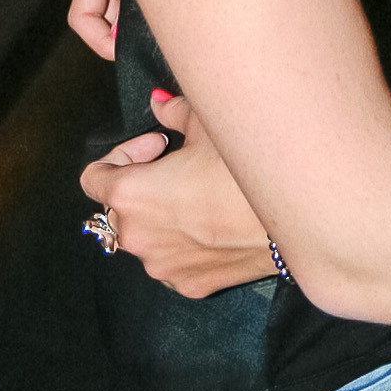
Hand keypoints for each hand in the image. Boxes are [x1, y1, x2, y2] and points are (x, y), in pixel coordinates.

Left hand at [79, 92, 274, 295]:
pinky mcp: (190, 286)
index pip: (93, 178)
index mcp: (129, 196)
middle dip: (146, 183)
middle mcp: (137, 238)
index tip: (158, 144)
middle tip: (184, 164)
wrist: (297, 216)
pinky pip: (175, 259)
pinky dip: (187, 241)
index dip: (123, 153)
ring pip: (149, 235)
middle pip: (122, 207)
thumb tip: (159, 105)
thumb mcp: (207, 123)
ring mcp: (163, 268)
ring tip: (205, 193)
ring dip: (164, 214)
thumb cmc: (244, 166)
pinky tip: (219, 221)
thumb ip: (172, 112)